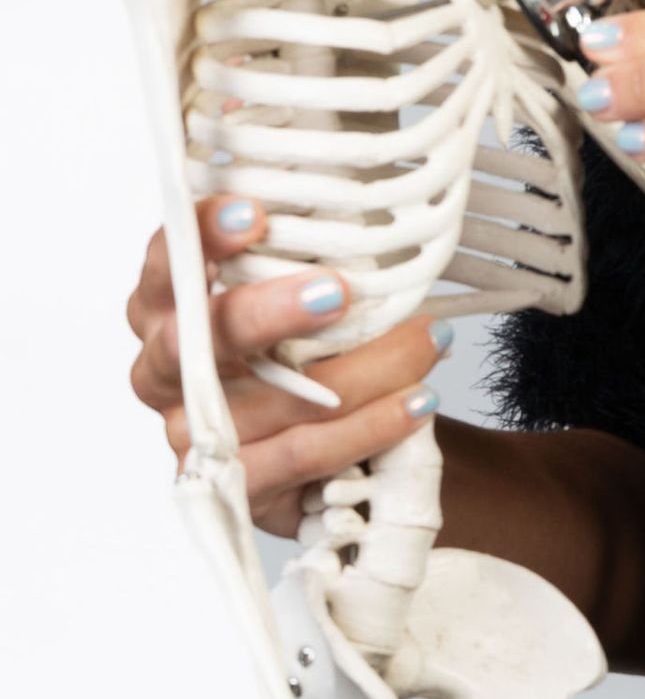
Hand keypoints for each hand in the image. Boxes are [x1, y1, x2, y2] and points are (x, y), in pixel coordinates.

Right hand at [126, 194, 450, 536]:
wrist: (349, 443)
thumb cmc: (316, 345)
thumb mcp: (306, 289)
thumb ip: (310, 255)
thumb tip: (369, 212)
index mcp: (168, 305)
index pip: (167, 262)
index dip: (202, 237)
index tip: (254, 214)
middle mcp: (165, 370)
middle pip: (195, 340)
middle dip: (267, 312)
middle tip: (335, 291)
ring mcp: (192, 435)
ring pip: (272, 401)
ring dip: (361, 369)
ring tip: (425, 341)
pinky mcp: (236, 486)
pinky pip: (302, 454)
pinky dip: (368, 426)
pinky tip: (416, 401)